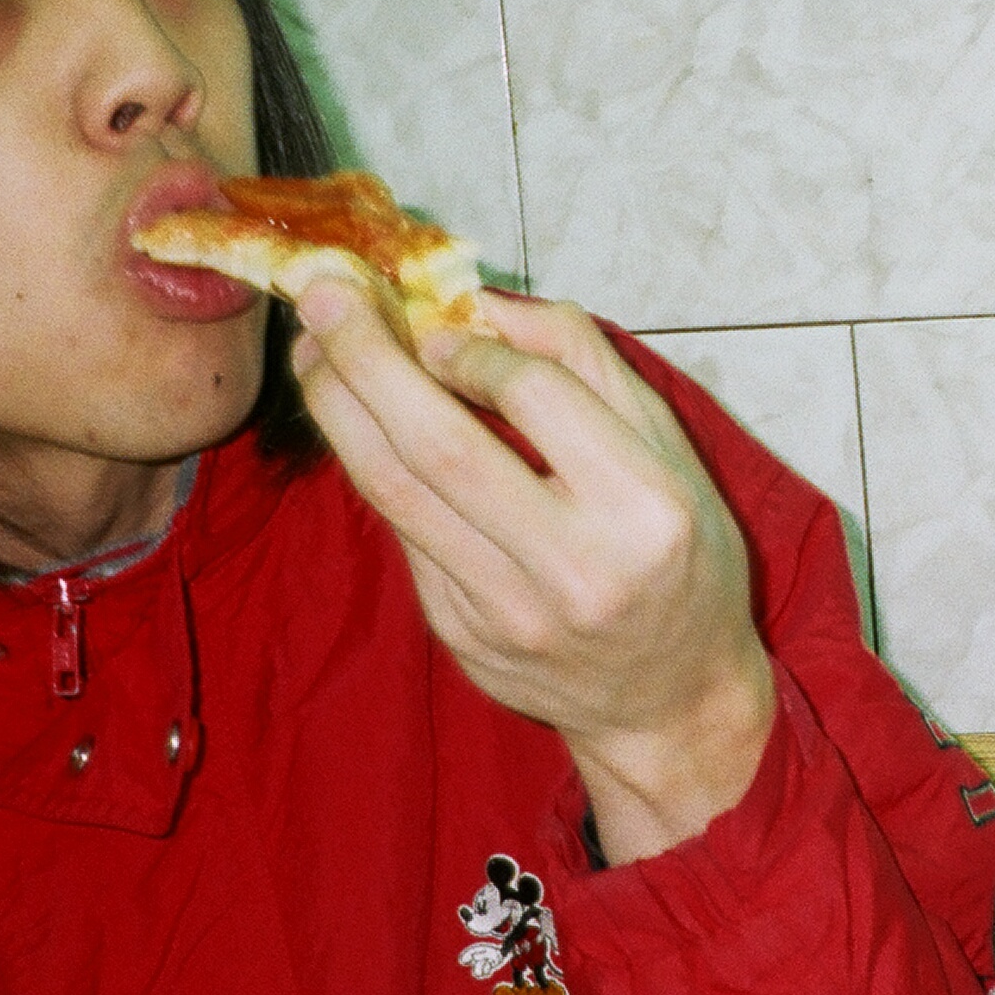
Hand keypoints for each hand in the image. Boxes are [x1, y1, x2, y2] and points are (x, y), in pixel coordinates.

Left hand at [291, 282, 776, 860]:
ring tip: (313, 348)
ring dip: (340, 408)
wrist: (671, 699)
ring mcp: (508, 610)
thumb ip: (586, 365)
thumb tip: (482, 305)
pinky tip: (358, 423)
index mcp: (645, 508)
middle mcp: (575, 566)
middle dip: (369, 357)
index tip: (442, 325)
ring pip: (396, 490)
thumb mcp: (672, 452)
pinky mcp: (461, 636)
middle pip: (439, 444)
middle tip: (326, 295)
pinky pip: (404, 533)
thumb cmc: (681, 557)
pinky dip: (374, 466)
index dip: (472, 346)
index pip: (535, 396)